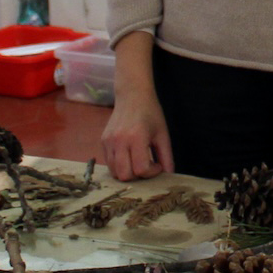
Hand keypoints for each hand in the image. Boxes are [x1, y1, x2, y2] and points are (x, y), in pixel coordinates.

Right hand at [98, 32, 171, 180]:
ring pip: (114, 172)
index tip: (157, 165)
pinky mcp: (103, 142)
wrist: (132, 95)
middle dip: (138, 177)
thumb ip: (166, 156)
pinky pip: (109, 163)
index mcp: (136, 137)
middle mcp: (119, 141)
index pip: (140, 169)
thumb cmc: (151, 113)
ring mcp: (108, 142)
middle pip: (125, 175)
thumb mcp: (163, 134)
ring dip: (127, 172)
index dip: (151, 172)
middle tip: (147, 165)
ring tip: (138, 161)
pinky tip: (129, 156)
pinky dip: (119, 166)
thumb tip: (169, 175)